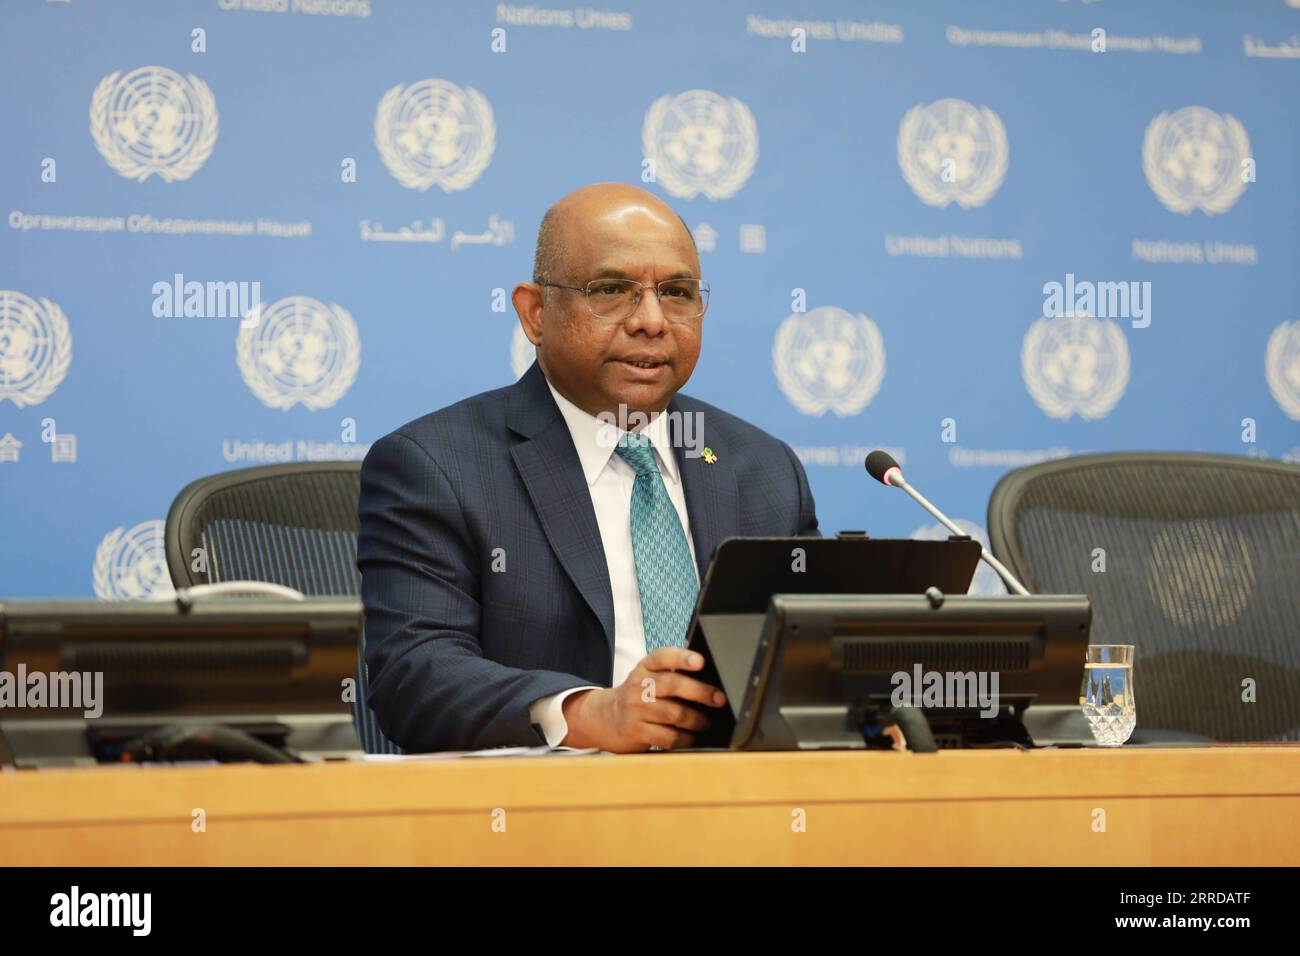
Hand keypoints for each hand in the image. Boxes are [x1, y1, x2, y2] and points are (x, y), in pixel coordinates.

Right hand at [559, 648, 726, 752]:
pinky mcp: (636, 732)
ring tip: (705, 723)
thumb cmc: (637, 696)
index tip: (700, 662)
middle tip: (719, 699)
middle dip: (701, 692)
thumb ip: (671, 674)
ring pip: (675, 713)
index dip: (682, 657)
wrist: (602, 717)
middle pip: (673, 685)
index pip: (663, 657)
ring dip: (697, 720)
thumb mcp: (647, 678)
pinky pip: (668, 737)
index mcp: (644, 668)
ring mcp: (636, 709)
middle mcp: (639, 686)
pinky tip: (690, 738)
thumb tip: (710, 682)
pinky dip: (684, 739)